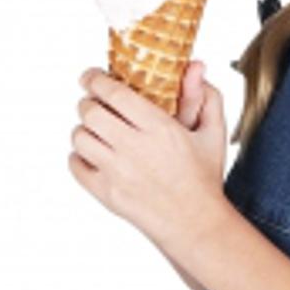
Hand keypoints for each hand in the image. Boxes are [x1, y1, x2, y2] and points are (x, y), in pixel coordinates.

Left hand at [69, 63, 228, 251]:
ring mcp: (116, 173)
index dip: (95, 80)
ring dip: (83, 129)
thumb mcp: (213, 133)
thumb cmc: (203, 178)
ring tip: (94, 131)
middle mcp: (134, 148)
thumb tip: (195, 67)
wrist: (194, 223)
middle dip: (88, 103)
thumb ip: (206, 96)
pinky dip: (78, 156)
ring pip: (79, 137)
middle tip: (94, 104)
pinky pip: (75, 166)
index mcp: (159, 128)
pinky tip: (92, 155)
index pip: (114, 93)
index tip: (90, 77)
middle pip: (90, 112)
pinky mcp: (106, 193)